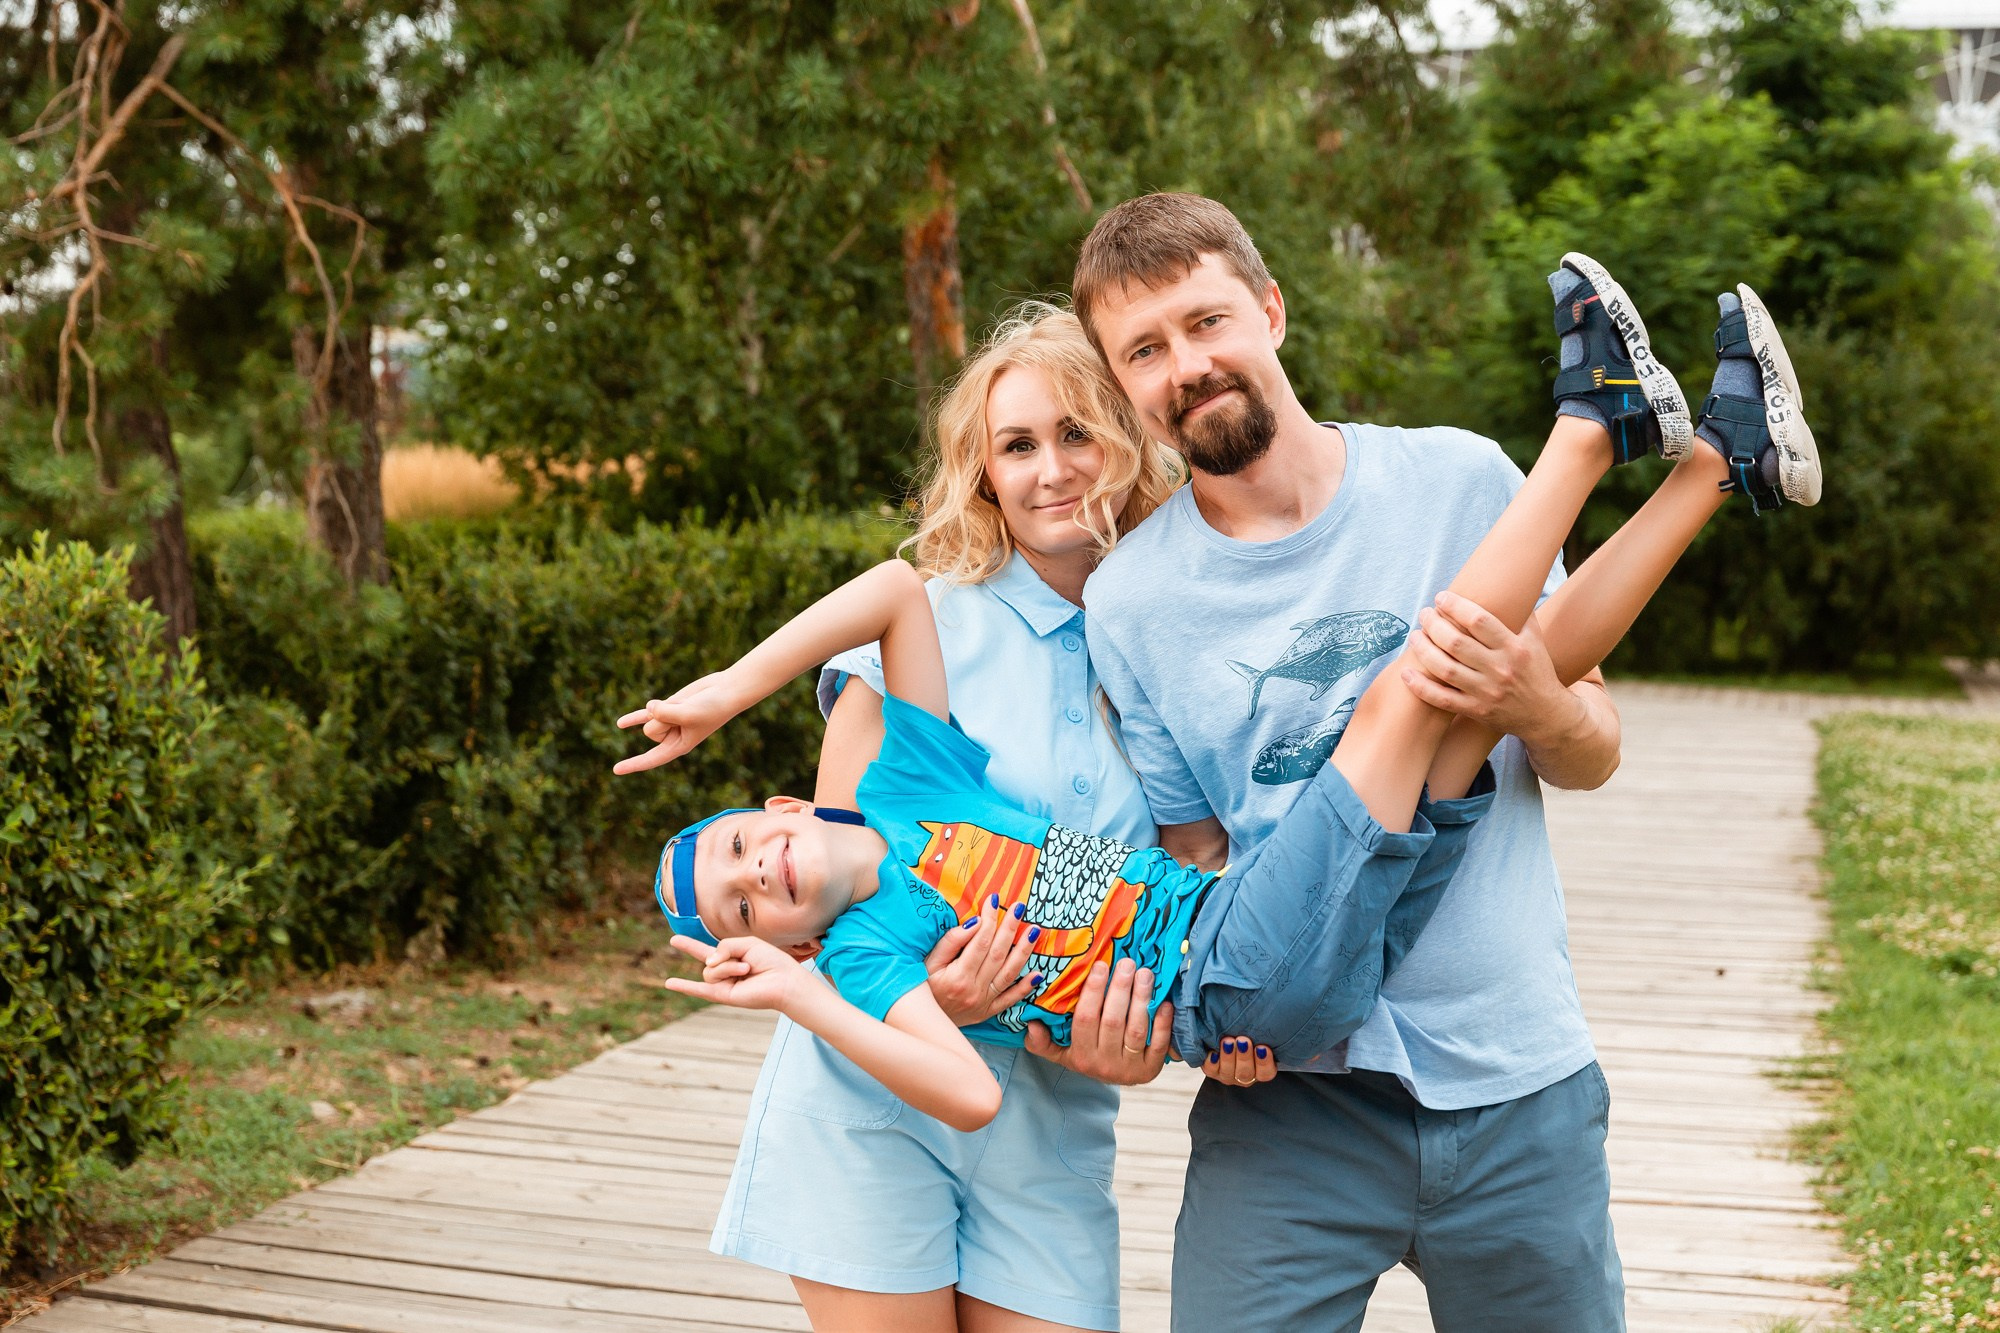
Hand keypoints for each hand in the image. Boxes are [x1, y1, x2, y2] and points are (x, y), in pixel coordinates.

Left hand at [614, 672, 740, 773]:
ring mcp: (668, 720)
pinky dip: (632, 719)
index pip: (651, 758)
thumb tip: (649, 709)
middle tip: (685, 713)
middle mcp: (672, 735)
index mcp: (679, 746)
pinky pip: (645, 713)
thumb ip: (663, 713)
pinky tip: (620, 725)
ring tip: (685, 705)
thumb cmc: (712, 708)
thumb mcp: (687, 713)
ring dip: (664, 708)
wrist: (726, 691)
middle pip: (650, 731)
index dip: (633, 764)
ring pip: (650, 717)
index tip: (615, 769)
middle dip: (663, 719)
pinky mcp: (668, 706)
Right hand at [662, 934, 807, 1011]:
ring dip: (729, 967)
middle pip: (709, 958)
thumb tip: (708, 964)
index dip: (690, 945)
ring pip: (711, 971)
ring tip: (747, 970)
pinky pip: (699, 989)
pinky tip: (669, 983)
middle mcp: (725, 971)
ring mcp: (723, 983)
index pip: (707, 951)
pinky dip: (684, 986)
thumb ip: (723, 946)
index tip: (674, 940)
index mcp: (731, 957)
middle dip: (726, 957)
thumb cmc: (771, 961)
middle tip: (748, 966)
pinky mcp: (723, 995)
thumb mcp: (746, 943)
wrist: (784, 980)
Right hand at [925, 894, 1041, 1025]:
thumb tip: (975, 923)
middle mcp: (974, 990)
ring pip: (1009, 973)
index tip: (994, 900)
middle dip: (1010, 928)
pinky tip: (1038, 974)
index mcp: (958, 975)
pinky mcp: (988, 1011)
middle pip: (998, 954)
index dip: (990, 919)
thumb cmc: (923, 985)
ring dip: (1024, 951)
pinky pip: (1011, 999)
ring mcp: (984, 1002)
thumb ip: (951, 942)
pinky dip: (1025, 987)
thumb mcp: (929, 962)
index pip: (980, 942)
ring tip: (1035, 931)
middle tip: (1020, 907)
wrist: (923, 1020)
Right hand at [1024, 959, 1170, 1085]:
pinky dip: (1163, 1023)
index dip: (1093, 992)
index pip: (1085, 1019)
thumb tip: (1031, 1025)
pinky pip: (1159, 1045)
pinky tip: (1164, 1002)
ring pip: (1137, 1030)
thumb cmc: (1086, 1054)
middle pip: (1113, 1022)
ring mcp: (1129, 1068)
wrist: (1116, 1077)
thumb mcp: (1060, 1051)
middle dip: (1120, 989)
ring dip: (1142, 999)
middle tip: (1127, 962)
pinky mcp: (1151, 1070)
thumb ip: (1042, 1041)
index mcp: (1080, 1056)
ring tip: (1145, 974)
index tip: (1100, 965)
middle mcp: (1104, 1064)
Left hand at [1201, 1036, 1275, 1087]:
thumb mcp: (1259, 1032)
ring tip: (1228, 1041)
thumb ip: (1264, 1031)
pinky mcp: (1212, 1071)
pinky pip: (1211, 1070)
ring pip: (1228, 1072)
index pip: (1266, 1073)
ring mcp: (1227, 1075)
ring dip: (1228, 1057)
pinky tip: (1213, 1052)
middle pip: (1246, 1073)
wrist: (1226, 1031)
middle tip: (1243, 1040)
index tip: (1262, 1047)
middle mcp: (1244, 1075)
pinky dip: (1212, 1062)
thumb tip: (1278, 1013)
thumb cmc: (1249, 1031)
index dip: (1264, 1063)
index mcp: (1260, 1070)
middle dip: (1244, 1057)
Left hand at [1399, 591, 1577, 744]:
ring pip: (1445, 669)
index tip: (1441, 597)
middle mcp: (1500, 669)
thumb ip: (1522, 613)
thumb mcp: (1535, 641)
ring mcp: (1486, 692)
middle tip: (1424, 614)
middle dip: (1434, 624)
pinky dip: (1421, 687)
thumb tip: (1510, 583)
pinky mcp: (1476, 711)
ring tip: (1414, 635)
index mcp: (1515, 648)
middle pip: (1457, 643)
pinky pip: (1442, 699)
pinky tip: (1405, 673)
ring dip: (1423, 650)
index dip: (1456, 606)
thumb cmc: (1537, 672)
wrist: (1547, 716)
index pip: (1480, 621)